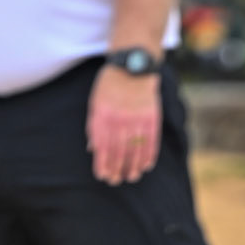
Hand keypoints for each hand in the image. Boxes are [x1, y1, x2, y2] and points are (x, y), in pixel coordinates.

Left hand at [87, 65, 161, 185]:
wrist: (133, 64)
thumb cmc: (110, 85)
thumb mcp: (96, 102)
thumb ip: (94, 126)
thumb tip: (93, 150)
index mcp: (102, 116)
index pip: (102, 148)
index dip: (103, 164)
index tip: (104, 176)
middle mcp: (118, 118)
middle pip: (118, 152)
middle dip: (117, 169)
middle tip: (117, 180)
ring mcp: (136, 117)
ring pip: (135, 149)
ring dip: (134, 166)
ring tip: (132, 176)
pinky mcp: (151, 115)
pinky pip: (151, 140)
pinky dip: (149, 155)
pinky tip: (146, 164)